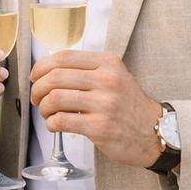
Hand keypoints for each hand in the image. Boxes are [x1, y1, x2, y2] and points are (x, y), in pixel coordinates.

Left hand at [30, 51, 161, 167]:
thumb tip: (47, 70)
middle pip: (55, 77)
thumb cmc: (128, 105)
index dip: (41, 67)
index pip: (63, 57)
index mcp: (107, 63)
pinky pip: (62, 121)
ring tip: (47, 113)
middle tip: (36, 98)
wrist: (155, 132)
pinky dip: (51, 124)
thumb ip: (86, 70)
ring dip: (43, 108)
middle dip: (38, 89)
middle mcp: (107, 80)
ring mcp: (104, 104)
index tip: (34, 77)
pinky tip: (55, 125)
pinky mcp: (100, 127)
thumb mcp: (114, 76)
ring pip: (55, 99)